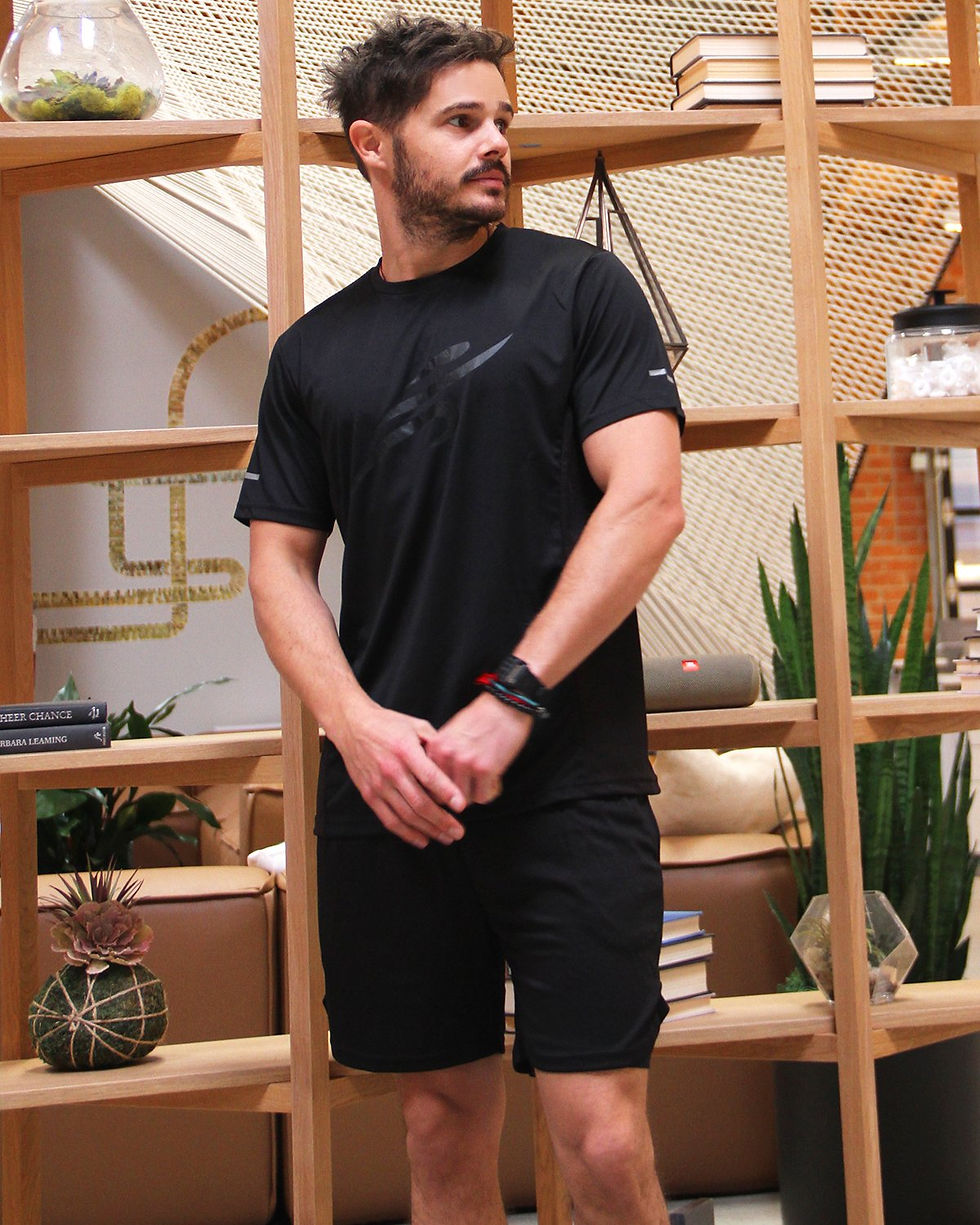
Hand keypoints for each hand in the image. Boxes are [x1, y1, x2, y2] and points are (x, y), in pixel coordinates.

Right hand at [331, 700, 466, 847]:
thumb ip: (436, 743)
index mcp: (405, 750)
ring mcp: (378, 785)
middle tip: (459, 831)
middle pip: (420, 802)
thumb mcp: (415, 725)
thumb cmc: (388, 724)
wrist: (352, 725)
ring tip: (446, 837)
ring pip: (407, 815)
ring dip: (428, 830)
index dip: (446, 792)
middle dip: (442, 820)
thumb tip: (454, 762)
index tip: (461, 806)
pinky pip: (389, 820)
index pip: (429, 776)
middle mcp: (391, 770)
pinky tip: (422, 839)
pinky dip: (406, 833)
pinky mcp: (369, 795)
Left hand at [425, 692, 533, 806]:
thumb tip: (439, 782)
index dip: (442, 789)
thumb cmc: (482, 717)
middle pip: (446, 795)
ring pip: (465, 799)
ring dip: (476, 793)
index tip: (454, 788)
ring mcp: (465, 763)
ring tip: (486, 781)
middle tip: (473, 785)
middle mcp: (447, 756)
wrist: (507, 704)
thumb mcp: (452, 732)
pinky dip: (491, 792)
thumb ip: (443, 754)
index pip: (429, 784)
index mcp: (436, 746)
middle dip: (460, 794)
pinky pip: (483, 797)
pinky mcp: (485, 769)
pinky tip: (495, 779)